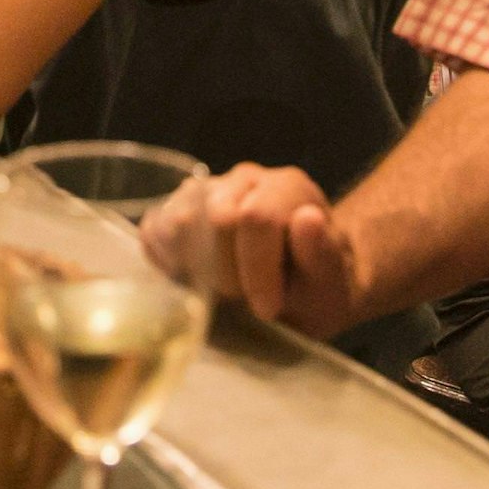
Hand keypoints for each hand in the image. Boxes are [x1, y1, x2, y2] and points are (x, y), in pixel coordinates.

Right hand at [141, 163, 365, 337]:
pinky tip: (195, 279)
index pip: (257, 218)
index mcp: (287, 187)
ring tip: (223, 289)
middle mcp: (246, 179)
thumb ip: (323, 255)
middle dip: (226, 272)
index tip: (268, 309)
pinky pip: (155, 230)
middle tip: (244, 299)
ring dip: (196, 268)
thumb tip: (307, 218)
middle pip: (215, 218)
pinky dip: (168, 262)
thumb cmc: (318, 287)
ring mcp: (207, 189)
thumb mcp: (332, 285)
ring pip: (179, 222)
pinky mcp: (177, 208)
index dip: (257, 271)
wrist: (303, 282)